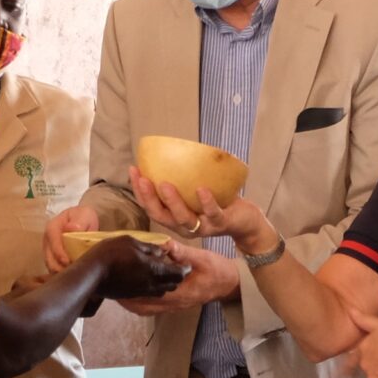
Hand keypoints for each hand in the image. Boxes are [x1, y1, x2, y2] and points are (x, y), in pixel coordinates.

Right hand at [42, 205, 101, 274]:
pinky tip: (69, 277)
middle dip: (58, 266)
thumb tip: (71, 229)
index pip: (53, 240)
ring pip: (50, 264)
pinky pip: (53, 268)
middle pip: (48, 256)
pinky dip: (60, 274)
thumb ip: (79, 222)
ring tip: (71, 276)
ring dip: (59, 272)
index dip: (58, 252)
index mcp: (53, 227)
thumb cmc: (83, 217)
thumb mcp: (84, 214)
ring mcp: (49, 249)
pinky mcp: (52, 258)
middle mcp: (48, 239)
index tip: (66, 261)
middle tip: (71, 273)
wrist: (82, 220)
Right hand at [84, 234, 187, 301]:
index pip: (178, 274)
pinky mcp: (132, 296)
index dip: (185, 268)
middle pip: (172, 285)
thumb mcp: (132, 242)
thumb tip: (162, 253)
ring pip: (161, 291)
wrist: (91, 274)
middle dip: (176, 277)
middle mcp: (152, 284)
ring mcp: (142, 292)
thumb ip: (150, 248)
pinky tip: (147, 278)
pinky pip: (150, 294)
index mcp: (155, 269)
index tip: (186, 263)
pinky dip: (154, 287)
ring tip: (161, 272)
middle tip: (175, 267)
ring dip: (165, 283)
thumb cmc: (111, 253)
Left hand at [121, 240, 241, 316]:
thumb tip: (166, 245)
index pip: (152, 294)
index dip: (134, 290)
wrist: (229, 285)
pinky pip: (152, 308)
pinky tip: (130, 293)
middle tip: (110, 287)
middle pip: (144, 306)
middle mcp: (175, 303)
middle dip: (126, 298)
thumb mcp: (202, 258)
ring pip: (146, 309)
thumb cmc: (217, 270)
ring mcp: (173, 306)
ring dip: (130, 302)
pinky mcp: (173, 305)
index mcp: (181, 292)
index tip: (119, 281)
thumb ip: (183, 253)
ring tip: (115, 291)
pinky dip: (138, 302)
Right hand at [130, 170, 273, 251]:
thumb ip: (182, 179)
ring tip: (164, 184)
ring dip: (172, 202)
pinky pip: (213, 213)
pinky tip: (201, 189)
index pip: (152, 207)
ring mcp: (203, 227)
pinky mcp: (221, 223)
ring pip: (183, 219)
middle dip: (149, 198)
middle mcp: (185, 227)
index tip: (133, 170)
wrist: (245, 220)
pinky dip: (206, 202)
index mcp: (175, 219)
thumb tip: (166, 150)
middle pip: (161, 216)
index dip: (139, 191)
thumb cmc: (218, 201)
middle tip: (142, 179)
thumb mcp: (196, 190)